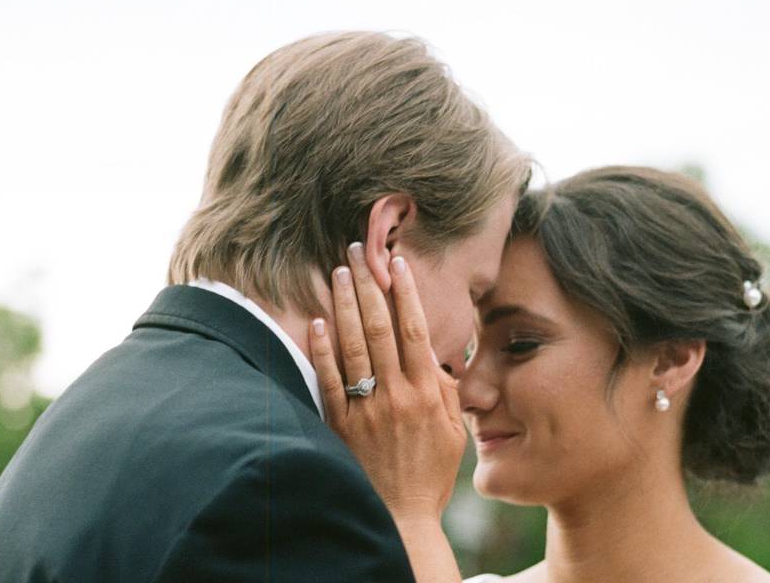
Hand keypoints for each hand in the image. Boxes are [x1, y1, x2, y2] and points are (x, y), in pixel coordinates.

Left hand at [309, 243, 466, 522]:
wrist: (399, 518)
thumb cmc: (429, 476)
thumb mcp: (452, 434)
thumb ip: (445, 393)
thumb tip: (434, 356)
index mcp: (427, 393)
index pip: (415, 330)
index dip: (406, 293)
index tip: (397, 264)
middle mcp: (396, 394)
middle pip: (380, 327)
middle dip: (369, 285)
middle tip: (358, 252)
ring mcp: (366, 408)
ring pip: (353, 345)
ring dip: (345, 304)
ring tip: (338, 272)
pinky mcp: (340, 423)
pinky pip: (329, 379)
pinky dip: (321, 348)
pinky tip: (316, 321)